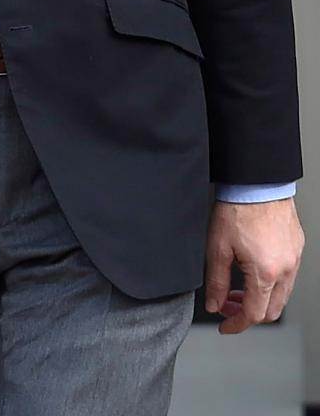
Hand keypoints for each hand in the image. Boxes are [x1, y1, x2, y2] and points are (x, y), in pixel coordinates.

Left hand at [205, 198, 303, 333]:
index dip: (237, 324)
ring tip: (236, 289)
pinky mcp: (297, 249)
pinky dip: (269, 283)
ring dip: (259, 299)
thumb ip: (215, 280)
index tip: (225, 326)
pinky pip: (287, 277)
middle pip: (271, 310)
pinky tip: (251, 272)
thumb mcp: (217, 247)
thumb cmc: (237, 209)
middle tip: (226, 306)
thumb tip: (213, 304)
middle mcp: (286, 269)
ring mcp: (294, 259)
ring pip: (281, 295)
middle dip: (247, 313)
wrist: (257, 184)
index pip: (254, 314)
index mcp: (265, 273)